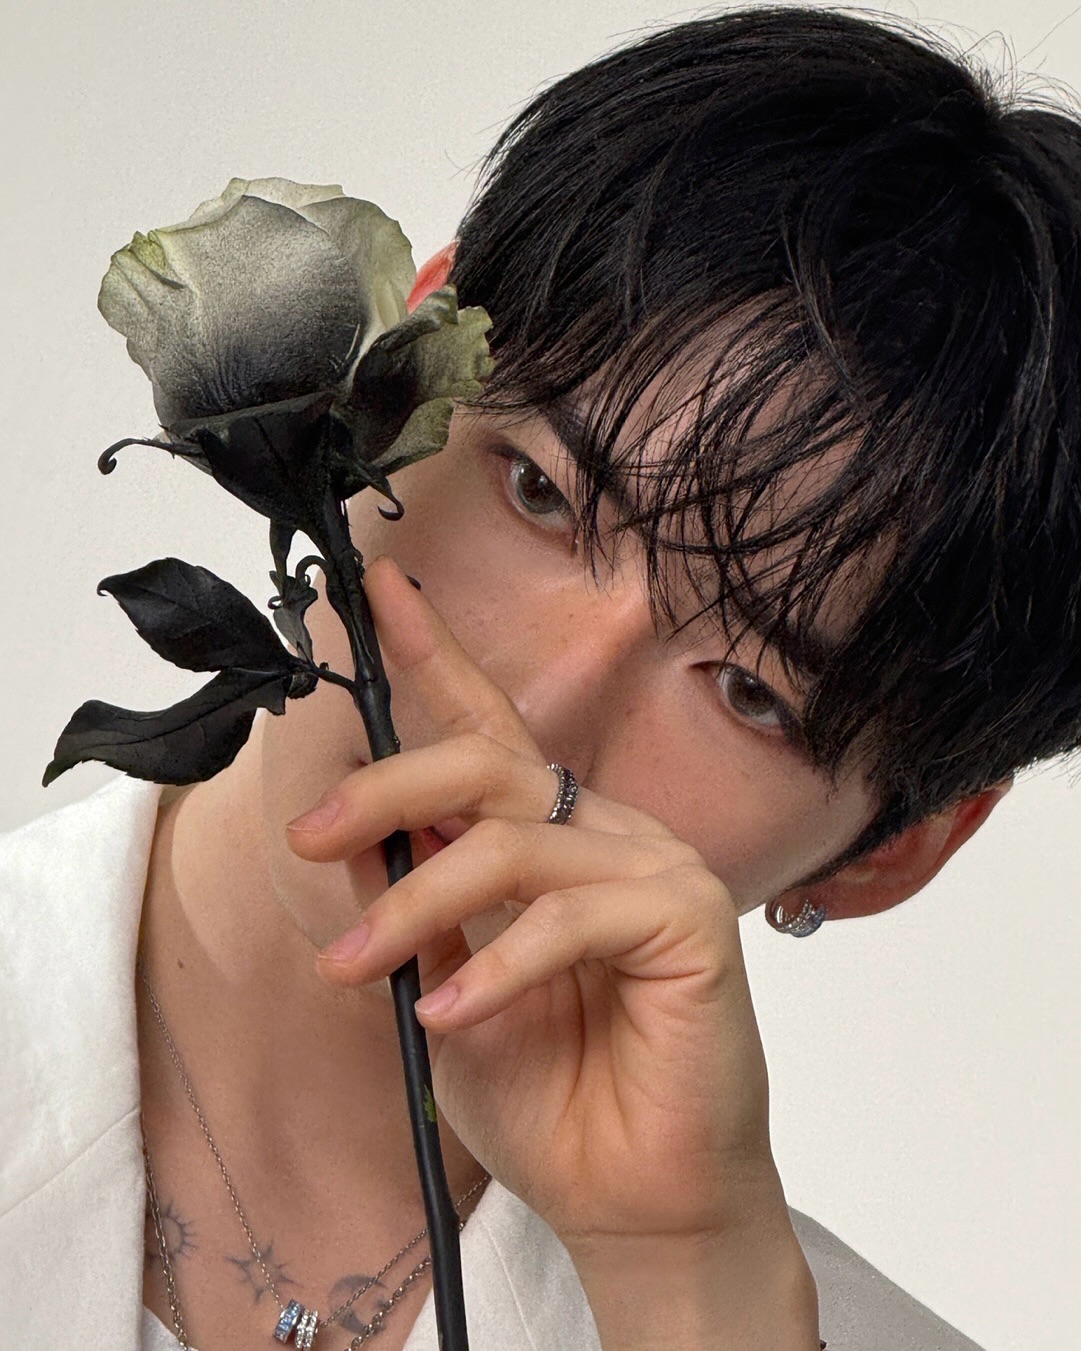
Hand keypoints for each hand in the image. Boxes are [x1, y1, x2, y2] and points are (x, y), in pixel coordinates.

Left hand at [287, 555, 818, 1348]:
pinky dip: (498, 967)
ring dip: (418, 901)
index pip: (490, 727)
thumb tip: (352, 837)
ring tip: (355, 969)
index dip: (435, 653)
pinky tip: (452, 1016)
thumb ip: (415, 905)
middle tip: (310, 835)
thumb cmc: (546, 1094)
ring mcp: (656, 867)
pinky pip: (570, 915)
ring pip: (515, 839)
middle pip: (489, 762)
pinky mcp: (690, 917)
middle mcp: (606, 832)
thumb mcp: (445, 984)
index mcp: (552, 838)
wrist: (631, 1200)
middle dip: (388, 786)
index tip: (378, 590)